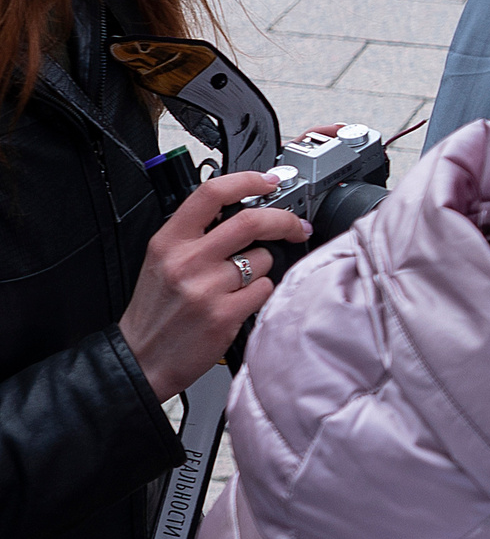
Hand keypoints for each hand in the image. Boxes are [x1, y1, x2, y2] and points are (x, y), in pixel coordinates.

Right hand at [118, 170, 311, 400]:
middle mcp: (186, 261)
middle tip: (296, 226)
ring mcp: (206, 288)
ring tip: (239, 284)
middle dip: (285, 221)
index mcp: (169, 241)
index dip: (247, 180)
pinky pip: (265, 289)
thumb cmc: (157, 311)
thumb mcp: (162, 261)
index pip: (211, 193)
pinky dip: (261, 293)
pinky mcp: (224, 314)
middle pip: (251, 221)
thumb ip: (196, 234)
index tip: (270, 181)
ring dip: (264, 268)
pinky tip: (239, 303)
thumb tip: (243, 210)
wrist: (142, 358)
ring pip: (263, 259)